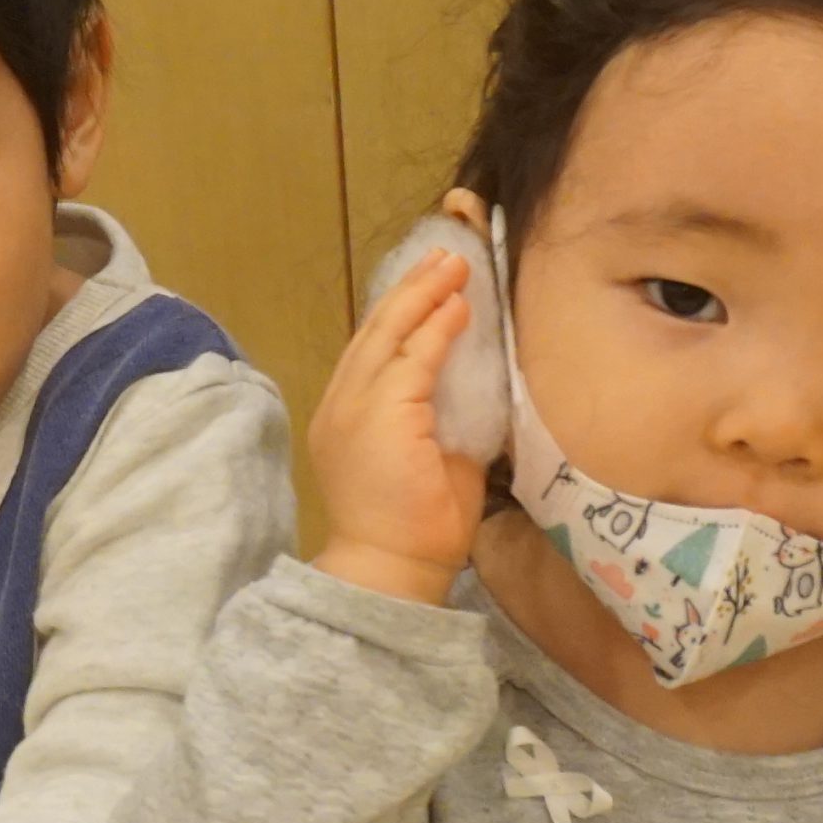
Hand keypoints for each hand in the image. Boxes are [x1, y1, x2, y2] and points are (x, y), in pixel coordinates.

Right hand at [311, 216, 490, 603]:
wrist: (393, 569)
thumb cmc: (415, 528)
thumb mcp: (435, 458)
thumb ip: (446, 418)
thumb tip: (478, 385)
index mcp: (351, 415)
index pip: (375, 349)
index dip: (402, 311)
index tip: (431, 283)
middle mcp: (344, 403)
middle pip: (376, 329)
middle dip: (411, 288)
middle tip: (444, 254)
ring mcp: (355, 406)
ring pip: (389, 334)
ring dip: (424, 295)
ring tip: (454, 263)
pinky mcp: (380, 414)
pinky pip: (411, 358)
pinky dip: (436, 327)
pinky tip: (458, 304)